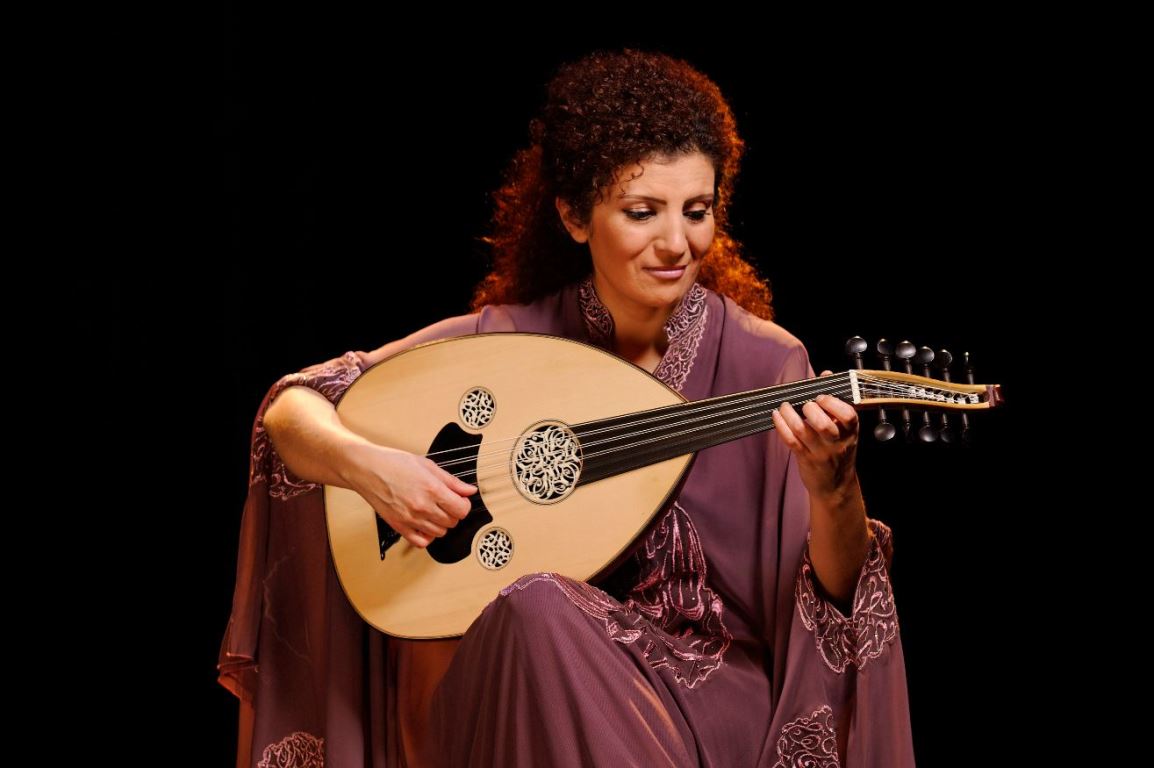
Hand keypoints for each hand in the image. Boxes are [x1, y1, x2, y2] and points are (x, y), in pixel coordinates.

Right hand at [346, 443, 476, 548]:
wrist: (366, 469)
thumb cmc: (393, 463)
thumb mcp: (427, 465)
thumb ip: (452, 481)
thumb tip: (469, 490)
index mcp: (432, 489)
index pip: (462, 510)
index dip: (464, 505)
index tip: (459, 500)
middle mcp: (422, 506)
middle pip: (452, 522)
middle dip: (453, 513)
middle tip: (446, 503)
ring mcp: (410, 519)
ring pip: (439, 533)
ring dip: (441, 524)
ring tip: (433, 511)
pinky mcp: (398, 526)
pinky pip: (421, 542)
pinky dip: (427, 536)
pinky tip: (424, 525)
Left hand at [771, 371, 859, 499]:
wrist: (836, 486)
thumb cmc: (839, 451)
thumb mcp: (845, 429)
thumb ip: (836, 402)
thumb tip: (827, 374)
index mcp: (850, 432)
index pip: (848, 416)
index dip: (833, 403)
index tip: (822, 396)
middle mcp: (837, 443)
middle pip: (824, 425)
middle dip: (811, 409)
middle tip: (804, 404)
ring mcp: (820, 453)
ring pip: (803, 431)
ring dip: (790, 415)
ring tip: (784, 406)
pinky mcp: (805, 459)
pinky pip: (790, 441)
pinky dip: (781, 426)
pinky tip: (776, 416)